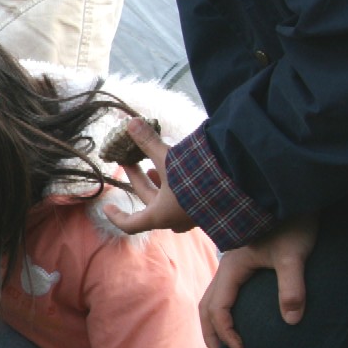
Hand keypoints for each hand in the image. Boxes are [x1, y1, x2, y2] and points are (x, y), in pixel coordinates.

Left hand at [103, 118, 197, 234]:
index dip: (117, 216)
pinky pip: (184, 200)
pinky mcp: (207, 207)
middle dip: (138, 180)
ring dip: (157, 184)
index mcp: (161, 215)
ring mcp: (192, 216)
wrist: (240, 185)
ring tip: (151, 166)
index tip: (107, 206)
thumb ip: (148, 143)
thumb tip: (130, 123)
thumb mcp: (168, 158)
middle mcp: (175, 220)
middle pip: (148, 202)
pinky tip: (179, 170)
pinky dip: (175, 185)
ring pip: (167, 202)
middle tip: (128, 161)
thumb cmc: (196, 177)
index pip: (131, 224)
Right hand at [200, 215, 318, 347]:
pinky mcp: (244, 262)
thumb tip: (291, 321)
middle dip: (211, 334)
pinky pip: (224, 292)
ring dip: (213, 324)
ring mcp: (234, 264)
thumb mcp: (295, 255)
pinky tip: (236, 319)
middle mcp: (227, 267)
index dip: (227, 332)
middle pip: (206, 306)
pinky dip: (222, 311)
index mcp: (233, 267)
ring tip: (223, 345)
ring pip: (212, 299)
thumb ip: (292, 287)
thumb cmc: (293, 223)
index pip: (219, 308)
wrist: (289, 194)